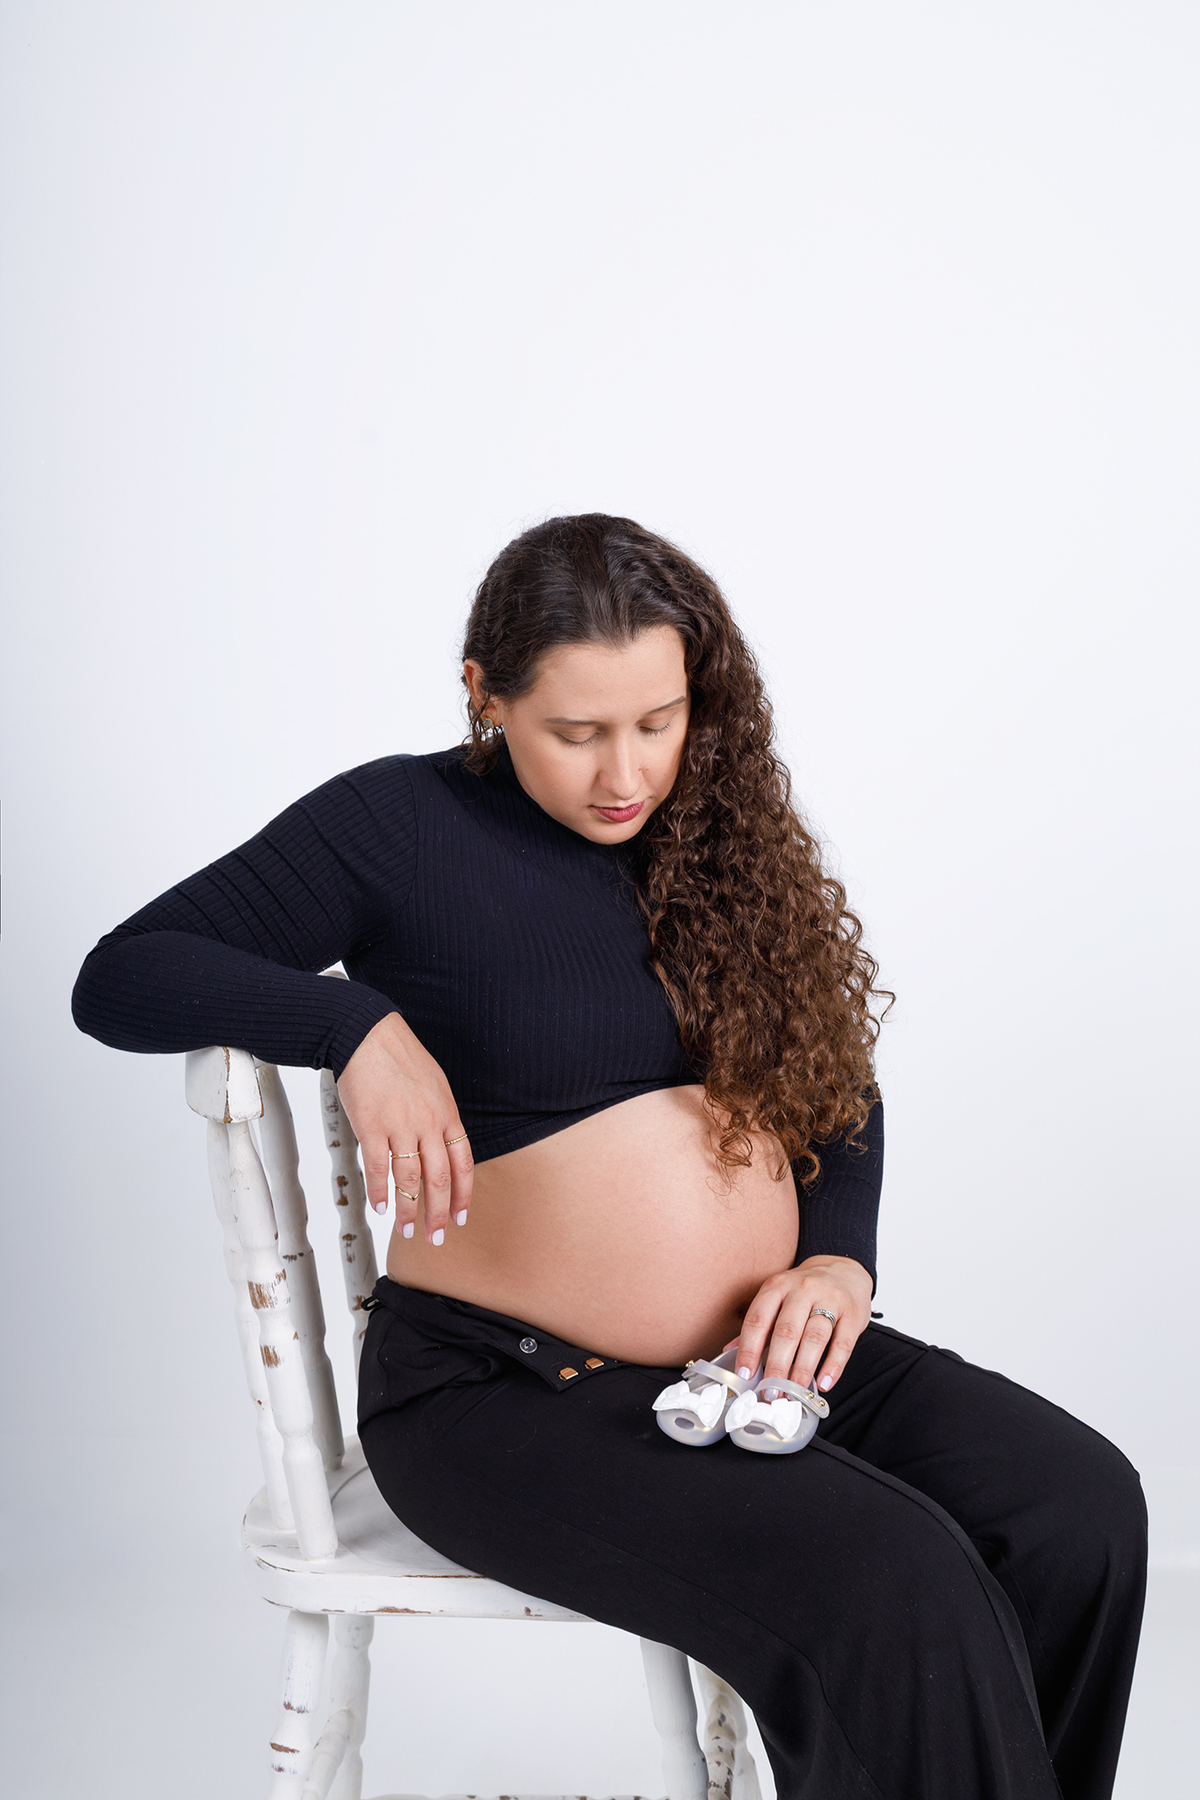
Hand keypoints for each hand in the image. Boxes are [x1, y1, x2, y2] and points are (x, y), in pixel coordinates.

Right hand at [336, 1012, 473, 1245]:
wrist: (367, 1035)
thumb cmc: (399, 1057)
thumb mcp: (434, 1085)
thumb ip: (439, 1117)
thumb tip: (441, 1145)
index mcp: (447, 1114)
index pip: (463, 1164)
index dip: (463, 1194)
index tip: (461, 1216)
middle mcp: (428, 1124)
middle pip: (439, 1179)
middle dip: (440, 1213)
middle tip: (437, 1236)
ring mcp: (400, 1126)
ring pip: (409, 1180)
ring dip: (409, 1211)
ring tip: (406, 1230)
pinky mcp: (372, 1126)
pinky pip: (377, 1168)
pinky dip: (379, 1192)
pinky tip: (380, 1208)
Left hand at [727, 1256, 872, 1395]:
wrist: (843, 1269)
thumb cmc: (804, 1291)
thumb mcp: (777, 1298)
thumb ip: (757, 1326)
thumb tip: (730, 1352)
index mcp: (777, 1287)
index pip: (758, 1319)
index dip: (749, 1348)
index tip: (745, 1374)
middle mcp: (802, 1290)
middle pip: (786, 1331)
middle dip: (776, 1365)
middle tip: (771, 1390)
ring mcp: (829, 1299)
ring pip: (814, 1337)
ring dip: (802, 1369)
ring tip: (794, 1391)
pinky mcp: (853, 1313)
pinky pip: (843, 1343)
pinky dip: (833, 1366)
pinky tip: (824, 1383)